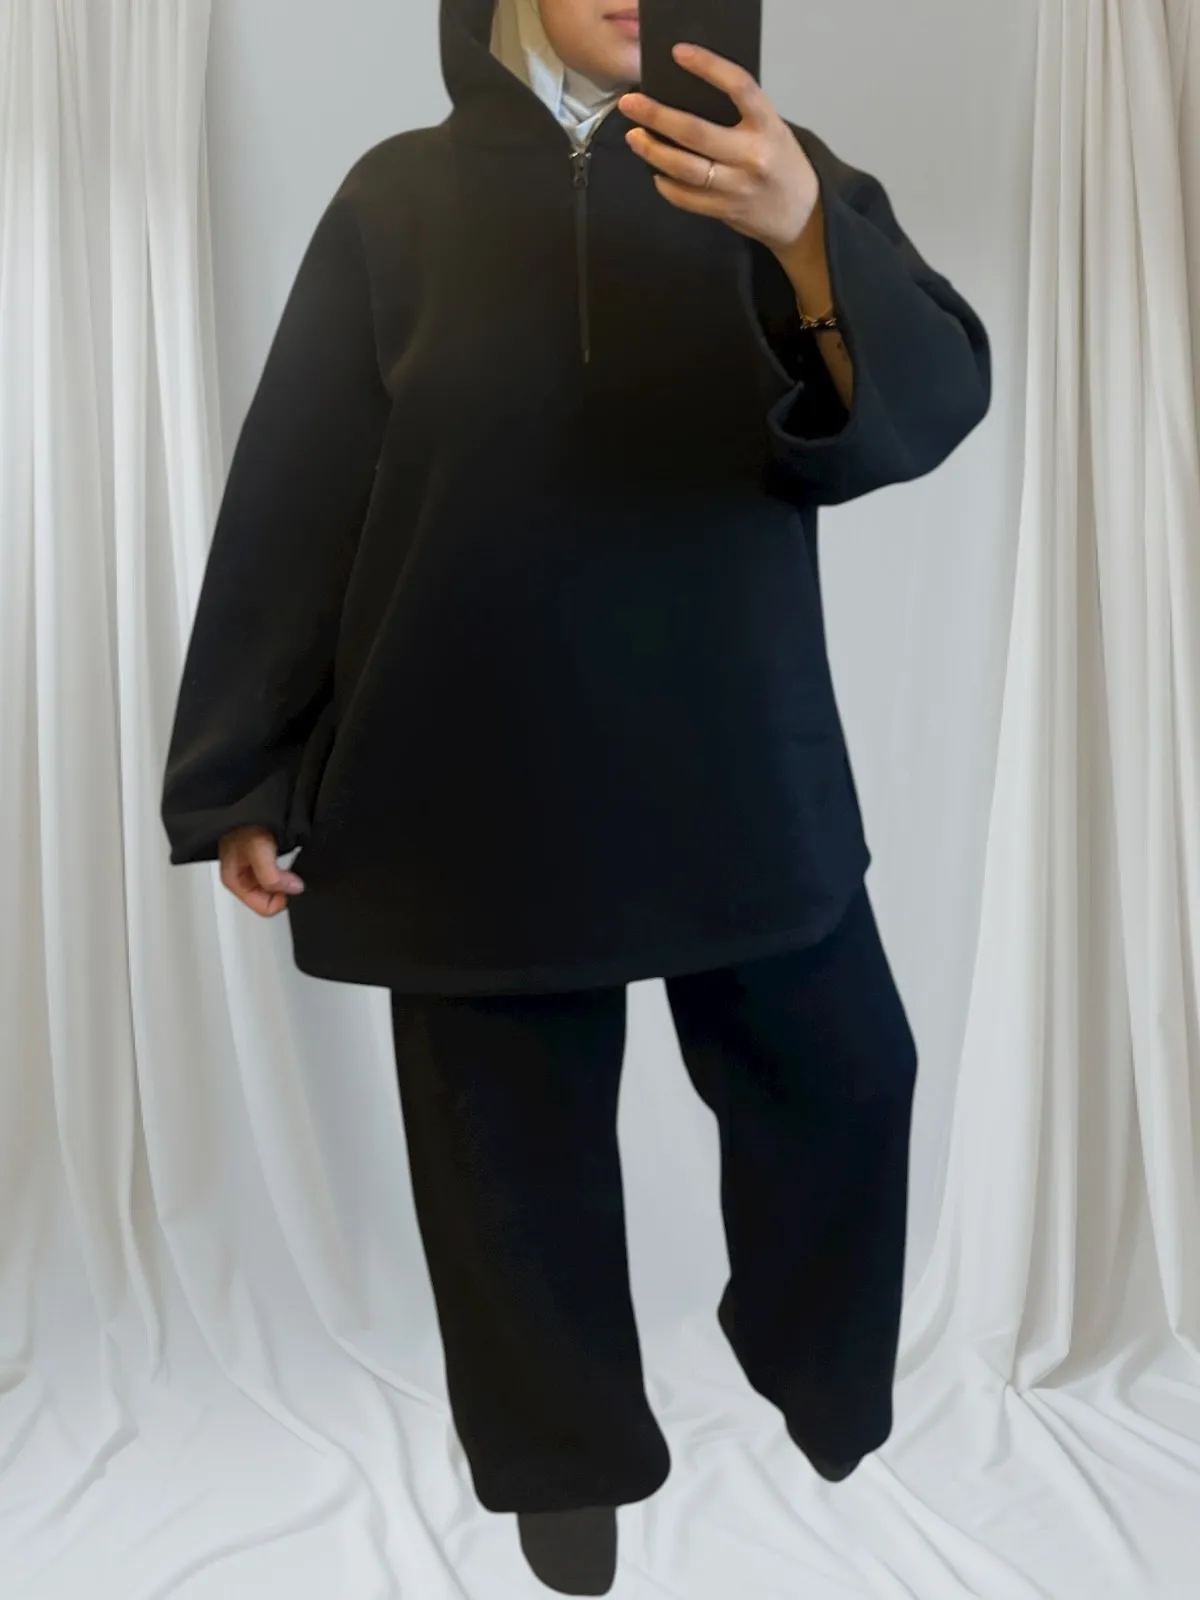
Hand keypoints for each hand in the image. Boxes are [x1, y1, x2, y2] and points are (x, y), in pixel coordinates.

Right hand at [218, 825, 304, 917]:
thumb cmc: (243, 821)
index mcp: (234, 880)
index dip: (281, 898)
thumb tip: (294, 889)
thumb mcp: (257, 850)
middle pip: (270, 899)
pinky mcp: (262, 859)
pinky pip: (278, 874)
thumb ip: (272, 875)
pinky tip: (287, 857)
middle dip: (283, 889)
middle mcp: (243, 877)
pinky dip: (286, 870)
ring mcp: (253, 869)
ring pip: (275, 888)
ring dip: (285, 879)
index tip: (289, 883)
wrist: (245, 800)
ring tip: (287, 861)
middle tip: (289, 871)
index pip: (263, 908)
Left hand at [619, 46, 820, 257]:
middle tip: (630, 104)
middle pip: (696, 133)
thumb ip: (740, 116)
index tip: (680, 54)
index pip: (739, 87)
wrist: (802, 213)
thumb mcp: (772, 129)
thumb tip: (687, 99)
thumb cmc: (781, 163)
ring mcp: (737, 186)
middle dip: (657, 116)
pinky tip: (655, 172)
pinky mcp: (725, 210)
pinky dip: (666, 185)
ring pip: (685, 168)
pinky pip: (686, 198)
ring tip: (634, 137)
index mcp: (768, 126)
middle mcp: (752, 155)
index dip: (709, 67)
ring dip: (653, 152)